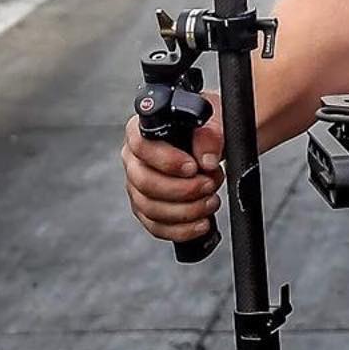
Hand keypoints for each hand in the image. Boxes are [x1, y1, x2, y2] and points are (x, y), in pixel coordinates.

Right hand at [122, 96, 224, 244]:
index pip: (142, 146)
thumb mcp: (214, 120)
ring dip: (185, 210)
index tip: (194, 167)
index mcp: (141, 131)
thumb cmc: (207, 126)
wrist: (212, 143)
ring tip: (211, 201)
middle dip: (181, 190)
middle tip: (209, 185)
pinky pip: (157, 226)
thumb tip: (207, 161)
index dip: (167, 160)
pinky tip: (202, 223)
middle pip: (144, 182)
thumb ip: (210, 135)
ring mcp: (138, 187)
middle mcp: (134, 160)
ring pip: (150, 208)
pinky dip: (181, 229)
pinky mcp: (148, 209)